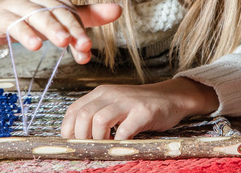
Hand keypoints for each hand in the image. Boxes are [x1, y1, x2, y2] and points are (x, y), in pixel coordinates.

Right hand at [0, 0, 121, 62]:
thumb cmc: (31, 16)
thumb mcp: (60, 15)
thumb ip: (88, 15)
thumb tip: (118, 10)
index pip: (71, 13)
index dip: (80, 31)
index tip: (88, 49)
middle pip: (58, 13)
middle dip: (72, 30)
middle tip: (83, 45)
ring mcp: (18, 3)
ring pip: (38, 16)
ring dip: (51, 29)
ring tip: (63, 42)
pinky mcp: (2, 15)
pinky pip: (15, 24)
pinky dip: (25, 34)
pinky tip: (35, 44)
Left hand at [61, 77, 218, 139]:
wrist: (171, 97)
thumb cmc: (140, 106)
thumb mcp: (115, 104)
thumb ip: (98, 114)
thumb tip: (77, 139)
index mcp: (101, 92)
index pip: (74, 109)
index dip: (68, 129)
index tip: (72, 143)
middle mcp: (112, 94)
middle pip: (84, 115)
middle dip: (82, 137)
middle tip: (89, 148)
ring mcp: (128, 102)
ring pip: (99, 120)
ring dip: (99, 139)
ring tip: (106, 146)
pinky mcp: (144, 111)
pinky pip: (125, 130)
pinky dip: (120, 142)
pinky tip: (123, 144)